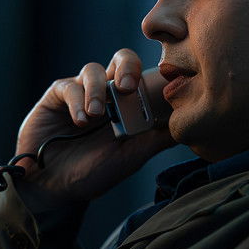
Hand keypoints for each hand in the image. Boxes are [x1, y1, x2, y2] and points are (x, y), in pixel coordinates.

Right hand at [12, 49, 174, 211]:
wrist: (56, 188)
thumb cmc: (96, 172)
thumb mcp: (133, 156)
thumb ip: (158, 139)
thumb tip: (192, 125)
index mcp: (129, 103)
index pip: (146, 76)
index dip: (155, 74)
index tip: (163, 83)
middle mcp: (107, 92)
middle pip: (123, 60)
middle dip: (128, 67)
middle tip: (128, 87)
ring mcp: (82, 91)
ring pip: (94, 70)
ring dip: (97, 90)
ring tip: (97, 115)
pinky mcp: (57, 96)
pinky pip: (69, 86)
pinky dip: (77, 100)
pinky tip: (81, 120)